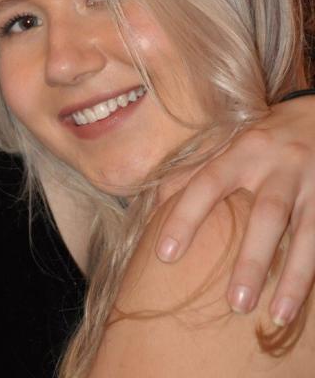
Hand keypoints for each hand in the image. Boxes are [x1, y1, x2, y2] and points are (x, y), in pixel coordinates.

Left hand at [156, 94, 314, 325]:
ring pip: (307, 232)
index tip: (165, 255)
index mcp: (241, 151)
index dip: (184, 216)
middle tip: (233, 304)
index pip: (206, 183)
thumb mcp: (227, 142)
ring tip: (277, 316)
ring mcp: (312, 183)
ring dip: (294, 276)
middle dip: (251, 260)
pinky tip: (307, 301)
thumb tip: (154, 201)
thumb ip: (193, 171)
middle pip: (266, 214)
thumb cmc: (262, 138)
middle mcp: (278, 166)